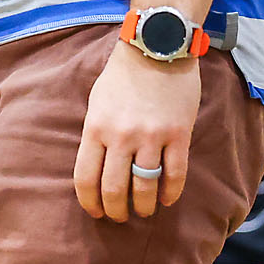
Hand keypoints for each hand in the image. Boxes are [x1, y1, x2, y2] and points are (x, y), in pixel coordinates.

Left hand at [73, 39, 200, 221]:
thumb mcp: (96, 102)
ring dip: (143, 207)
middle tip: (120, 216)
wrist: (157, 46)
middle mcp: (121, 136)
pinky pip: (175, 176)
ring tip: (143, 211)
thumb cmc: (122, 75)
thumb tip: (96, 170)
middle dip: (116, 211)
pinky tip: (166, 199)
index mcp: (96, 127)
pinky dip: (170, 194)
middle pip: (114, 190)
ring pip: (145, 188)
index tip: (95, 212)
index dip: (90, 203)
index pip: (86, 179)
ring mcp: (151, 136)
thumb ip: (96, 135)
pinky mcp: (178, 134)